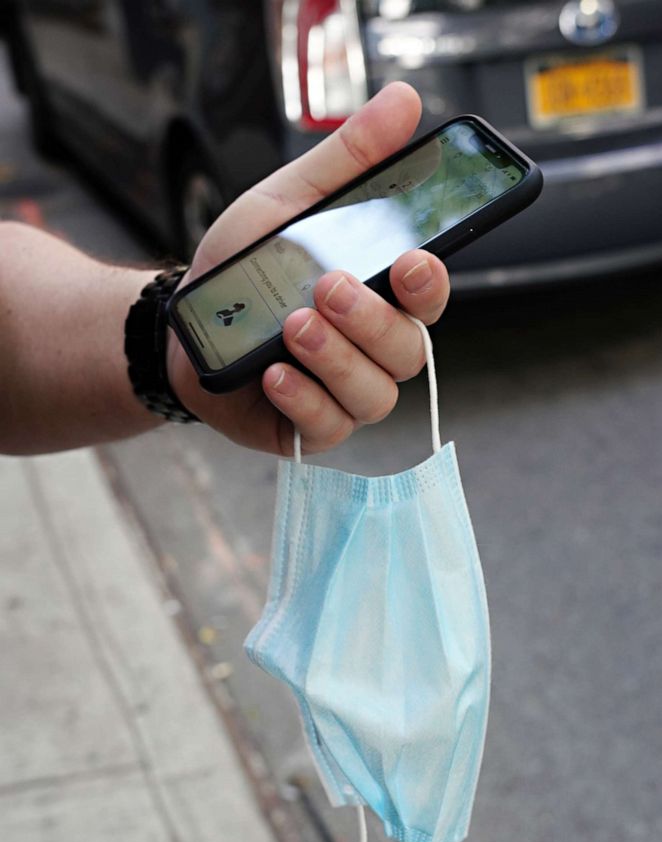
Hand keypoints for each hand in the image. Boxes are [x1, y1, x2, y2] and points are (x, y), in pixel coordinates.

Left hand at [167, 82, 448, 455]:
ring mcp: (343, 393)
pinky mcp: (308, 428)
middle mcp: (371, 350)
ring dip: (336, 358)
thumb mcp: (289, 203)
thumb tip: (404, 101)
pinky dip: (302, 400)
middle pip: (406, 350)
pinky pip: (327, 427)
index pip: (428, 297)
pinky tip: (272, 373)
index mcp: (380, 296)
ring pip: (374, 394)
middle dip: (371, 320)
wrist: (182, 324)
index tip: (413, 261)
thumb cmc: (245, 268)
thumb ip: (347, 162)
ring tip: (292, 325)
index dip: (431, 285)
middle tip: (328, 287)